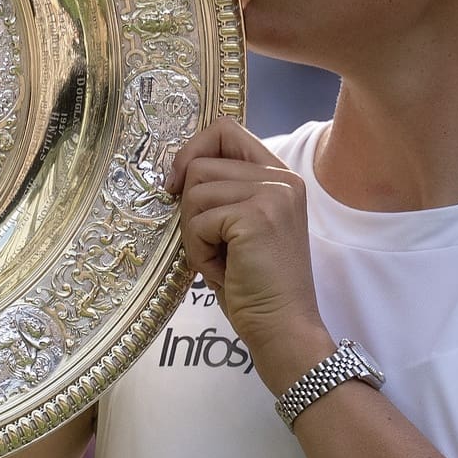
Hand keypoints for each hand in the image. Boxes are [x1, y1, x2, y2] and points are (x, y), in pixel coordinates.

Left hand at [165, 118, 329, 384]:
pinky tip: (225, 270)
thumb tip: (175, 172)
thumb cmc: (255, 286)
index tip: (178, 186)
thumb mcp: (239, 228)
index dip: (193, 151)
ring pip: (194, 191)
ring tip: (222, 260)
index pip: (225, 130)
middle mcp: (281, 178)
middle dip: (191, 209)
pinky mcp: (256, 216)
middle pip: (201, 163)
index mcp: (279, 177)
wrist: (283, 327)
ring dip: (194, 234)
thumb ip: (222, 192)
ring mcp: (272, 194)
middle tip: (213, 245)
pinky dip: (199, 251)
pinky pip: (197, 220)